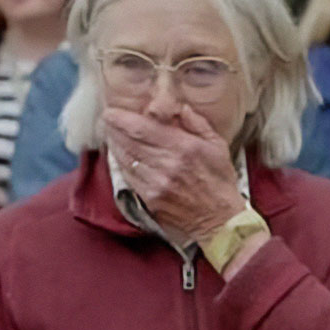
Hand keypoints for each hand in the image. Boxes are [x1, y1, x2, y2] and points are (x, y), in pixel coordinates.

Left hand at [103, 105, 245, 243]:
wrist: (220, 221)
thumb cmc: (220, 182)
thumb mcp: (217, 146)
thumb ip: (197, 123)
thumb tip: (178, 108)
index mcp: (183, 148)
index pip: (142, 129)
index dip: (122, 119)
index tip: (112, 112)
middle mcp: (166, 165)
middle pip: (128, 142)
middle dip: (114, 128)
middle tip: (108, 120)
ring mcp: (155, 184)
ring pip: (125, 159)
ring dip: (115, 145)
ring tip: (111, 134)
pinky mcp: (149, 199)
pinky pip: (128, 177)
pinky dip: (121, 164)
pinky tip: (120, 156)